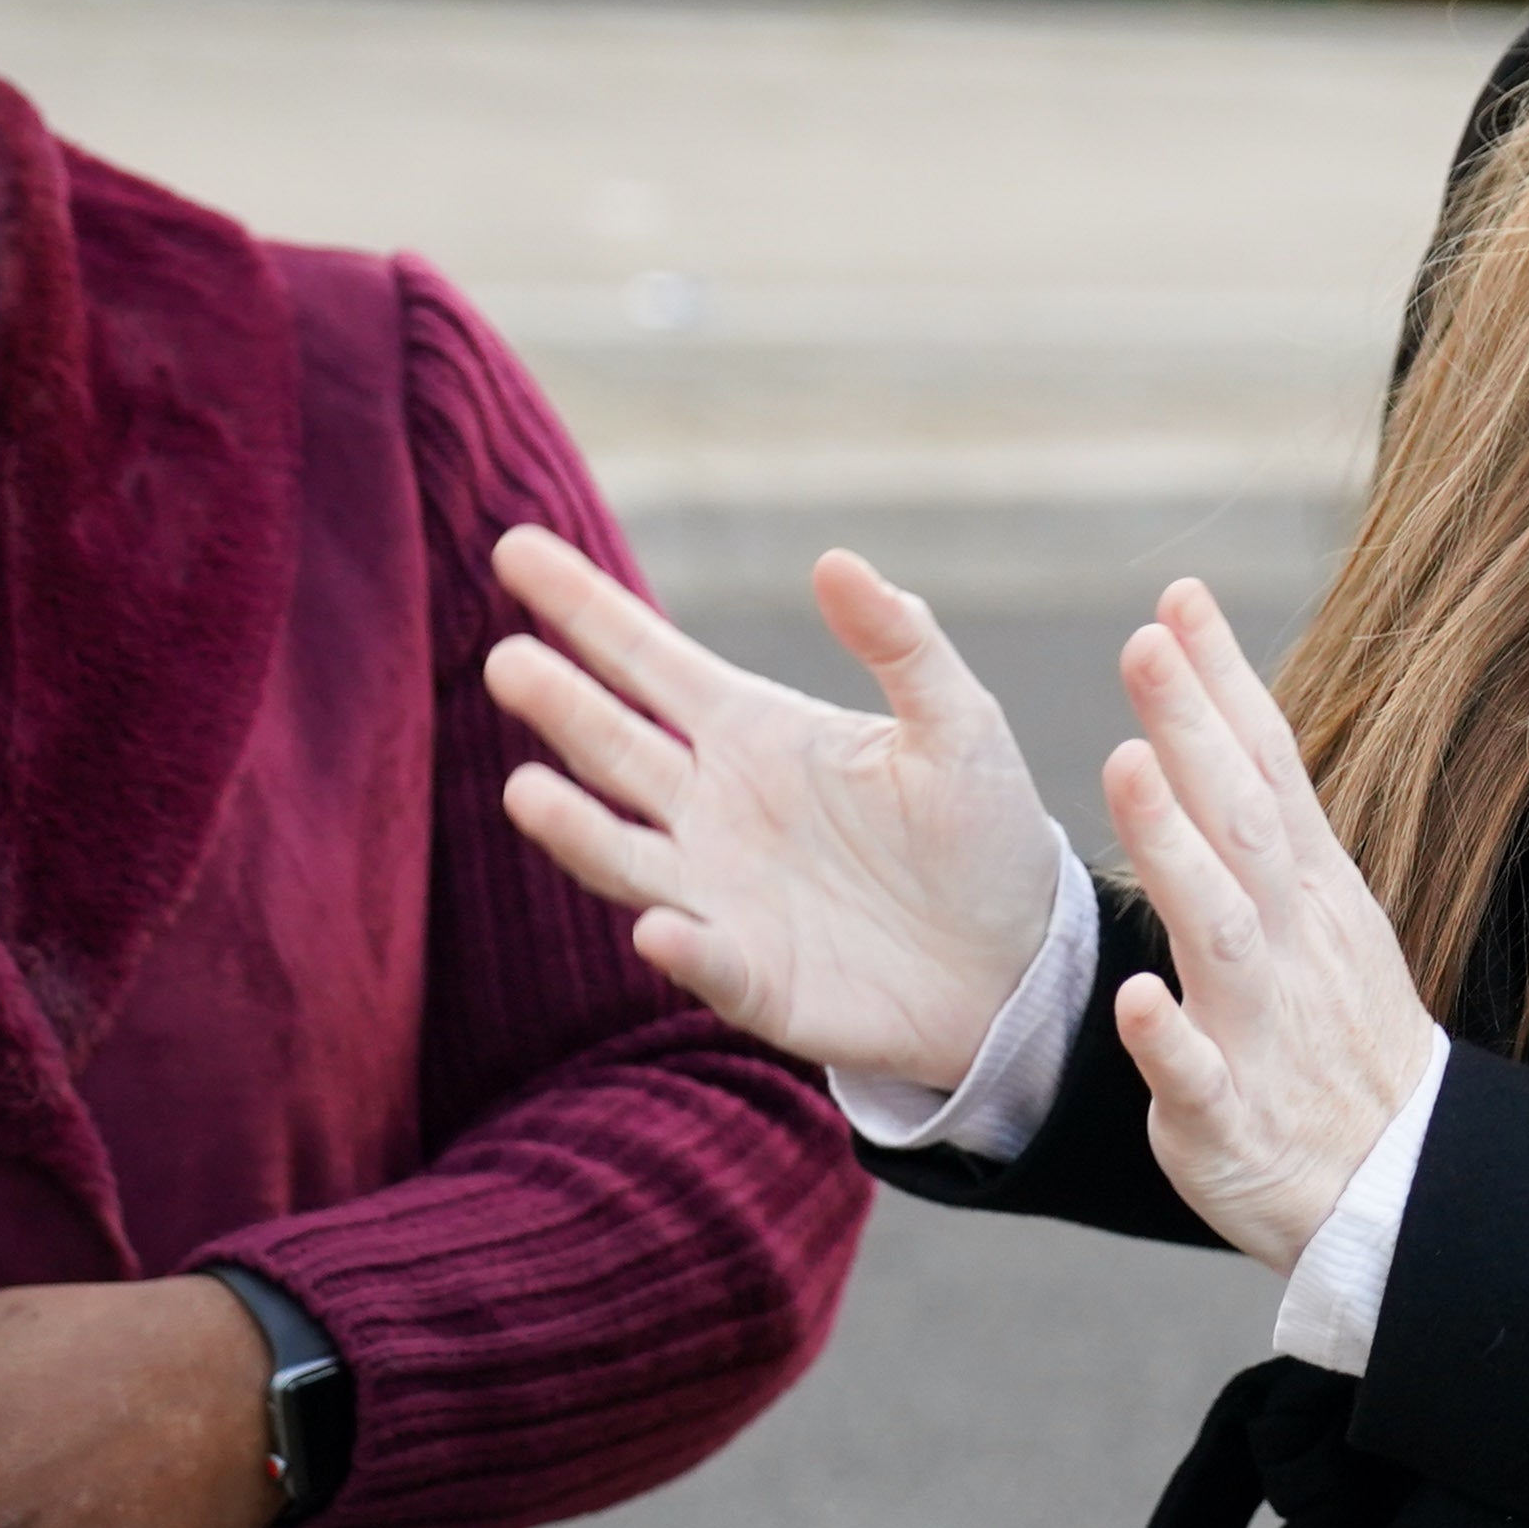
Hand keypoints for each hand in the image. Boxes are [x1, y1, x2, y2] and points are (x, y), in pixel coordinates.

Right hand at [485, 526, 1072, 1092]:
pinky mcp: (755, 979)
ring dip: (575, 828)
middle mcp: (712, 807)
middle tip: (507, 661)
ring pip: (625, 854)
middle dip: (558, 704)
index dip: (583, 606)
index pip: (648, 658)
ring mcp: (720, 894)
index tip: (515, 548)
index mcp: (754, 731)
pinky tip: (660, 927)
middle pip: (614, 745)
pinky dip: (683, 945)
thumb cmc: (981, 833)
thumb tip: (835, 559)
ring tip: (525, 791)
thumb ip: (900, 643)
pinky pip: (708, 959)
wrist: (1021, 963)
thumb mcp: (955, 724)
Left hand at [1097, 579, 1447, 1272]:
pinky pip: (1199, 1078)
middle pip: (1242, 824)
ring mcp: (1265, 1030)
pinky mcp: (1232, 1119)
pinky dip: (1169, 1040)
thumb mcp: (1320, 909)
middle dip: (1193, 732)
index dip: (1225, 684)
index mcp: (1306, 893)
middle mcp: (1289, 944)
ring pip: (1219, 933)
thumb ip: (1265, 811)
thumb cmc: (1337, 1031)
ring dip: (1174, 854)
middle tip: (1142, 644)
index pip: (1267, 769)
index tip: (1179, 598)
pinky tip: (1132, 998)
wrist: (1397, 1186)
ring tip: (1125, 769)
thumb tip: (1212, 689)